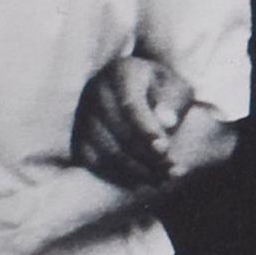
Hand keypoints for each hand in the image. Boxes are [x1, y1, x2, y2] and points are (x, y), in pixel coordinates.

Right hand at [73, 51, 195, 190]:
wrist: (139, 86)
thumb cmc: (163, 88)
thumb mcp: (177, 87)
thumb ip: (173, 102)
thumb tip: (165, 122)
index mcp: (122, 72)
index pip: (130, 105)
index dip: (146, 130)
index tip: (164, 150)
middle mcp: (96, 91)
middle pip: (118, 131)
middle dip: (147, 156)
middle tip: (172, 171)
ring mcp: (83, 114)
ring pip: (104, 150)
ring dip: (135, 170)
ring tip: (162, 180)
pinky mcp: (78, 135)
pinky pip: (92, 160)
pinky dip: (116, 175)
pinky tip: (140, 182)